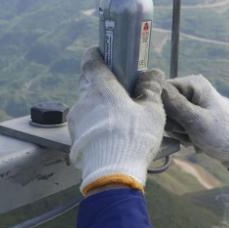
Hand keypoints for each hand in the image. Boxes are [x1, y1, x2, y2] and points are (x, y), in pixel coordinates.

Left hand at [68, 48, 165, 193]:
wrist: (112, 175)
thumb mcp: (152, 112)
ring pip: (87, 103)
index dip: (96, 54)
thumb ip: (151, 89)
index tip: (104, 52)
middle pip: (88, 82)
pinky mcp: (75, 137)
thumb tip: (153, 74)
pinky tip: (110, 132)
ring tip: (119, 114)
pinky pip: (85, 122)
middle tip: (119, 86)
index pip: (91, 60)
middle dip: (102, 80)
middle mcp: (84, 100)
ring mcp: (77, 119)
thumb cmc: (134, 139)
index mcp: (101, 88)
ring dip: (99, 104)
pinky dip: (95, 121)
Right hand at [162, 75, 228, 169]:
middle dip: (174, 122)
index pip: (162, 89)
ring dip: (178, 130)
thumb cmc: (221, 134)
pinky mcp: (190, 112)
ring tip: (193, 136)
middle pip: (164, 104)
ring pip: (168, 116)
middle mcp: (190, 88)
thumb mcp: (196, 121)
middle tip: (188, 131)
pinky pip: (175, 122)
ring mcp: (191, 101)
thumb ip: (175, 105)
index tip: (178, 121)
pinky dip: (183, 133)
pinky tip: (194, 137)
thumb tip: (155, 87)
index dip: (164, 108)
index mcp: (193, 83)